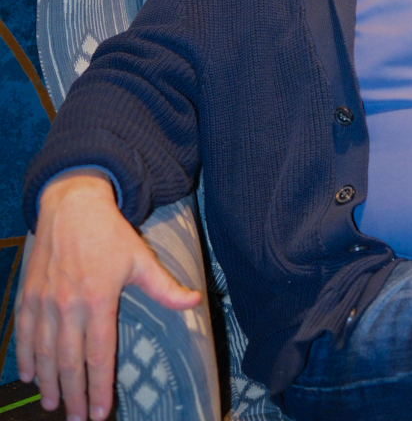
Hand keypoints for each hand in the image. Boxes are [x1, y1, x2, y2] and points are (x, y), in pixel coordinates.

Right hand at [17, 171, 200, 420]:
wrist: (72, 205)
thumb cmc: (110, 234)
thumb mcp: (141, 259)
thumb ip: (165, 287)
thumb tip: (196, 301)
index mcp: (99, 300)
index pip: (99, 355)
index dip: (99, 387)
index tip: (100, 412)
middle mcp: (68, 306)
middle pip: (69, 362)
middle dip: (74, 395)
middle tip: (77, 419)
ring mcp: (45, 301)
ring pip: (44, 353)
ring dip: (49, 383)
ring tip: (54, 405)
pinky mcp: (28, 295)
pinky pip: (23, 333)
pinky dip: (25, 357)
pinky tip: (30, 375)